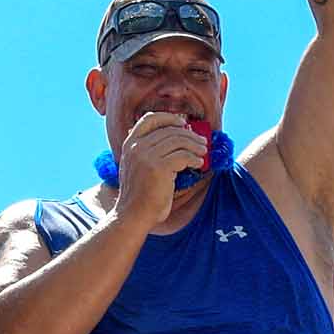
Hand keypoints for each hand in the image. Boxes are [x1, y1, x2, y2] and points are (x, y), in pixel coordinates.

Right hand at [106, 110, 206, 228]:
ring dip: (195, 145)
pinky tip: (199, 164)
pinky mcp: (159, 168)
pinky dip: (194, 158)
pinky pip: (183, 156)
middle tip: (201, 141)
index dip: (169, 118)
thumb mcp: (137, 166)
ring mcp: (147, 156)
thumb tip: (176, 138)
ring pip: (178, 141)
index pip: (149, 118)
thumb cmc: (140, 194)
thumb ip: (148, 151)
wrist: (134, 214)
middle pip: (169, 130)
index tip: (183, 124)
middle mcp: (137, 147)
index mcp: (130, 144)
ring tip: (203, 152)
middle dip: (189, 135)